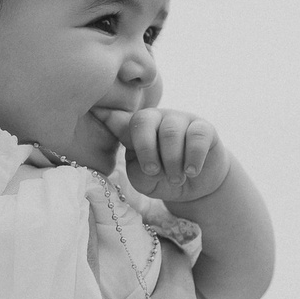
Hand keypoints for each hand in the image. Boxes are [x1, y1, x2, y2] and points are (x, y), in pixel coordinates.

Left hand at [98, 106, 230, 203]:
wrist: (195, 187)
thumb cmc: (163, 179)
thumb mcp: (144, 178)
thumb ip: (136, 165)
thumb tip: (133, 149)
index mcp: (136, 129)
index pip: (118, 119)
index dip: (107, 113)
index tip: (95, 110)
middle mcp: (157, 118)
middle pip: (144, 120)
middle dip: (146, 149)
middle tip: (153, 171)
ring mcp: (181, 119)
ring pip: (171, 131)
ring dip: (172, 160)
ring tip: (176, 178)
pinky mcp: (204, 128)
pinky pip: (197, 136)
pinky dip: (193, 158)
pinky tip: (191, 171)